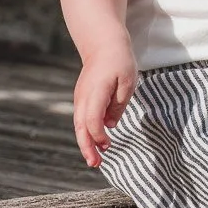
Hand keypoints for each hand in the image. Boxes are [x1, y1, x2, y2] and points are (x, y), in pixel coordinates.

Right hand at [72, 39, 138, 167]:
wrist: (103, 44)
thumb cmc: (119, 61)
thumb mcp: (128, 82)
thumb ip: (118, 105)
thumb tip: (110, 125)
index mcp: (96, 91)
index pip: (92, 119)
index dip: (98, 135)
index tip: (108, 144)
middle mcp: (83, 97)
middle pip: (80, 126)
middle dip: (87, 147)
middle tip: (95, 164)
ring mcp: (80, 97)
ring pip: (79, 124)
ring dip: (86, 143)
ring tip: (95, 160)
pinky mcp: (82, 98)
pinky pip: (81, 119)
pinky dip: (86, 133)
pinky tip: (96, 143)